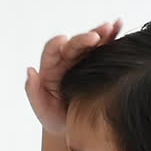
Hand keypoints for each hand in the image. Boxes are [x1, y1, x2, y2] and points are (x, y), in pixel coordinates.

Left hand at [25, 19, 122, 133]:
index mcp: (51, 68)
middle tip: (95, 37)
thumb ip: (33, 92)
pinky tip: (120, 26)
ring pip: (91, 43)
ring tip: (111, 27)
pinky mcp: (99, 63)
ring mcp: (83, 60)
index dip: (55, 44)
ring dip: (101, 33)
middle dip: (84, 39)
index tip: (63, 40)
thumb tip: (30, 71)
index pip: (51, 51)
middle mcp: (67, 60)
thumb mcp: (42, 109)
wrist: (72, 125)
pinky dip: (113, 36)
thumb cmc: (54, 117)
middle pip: (74, 44)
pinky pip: (105, 47)